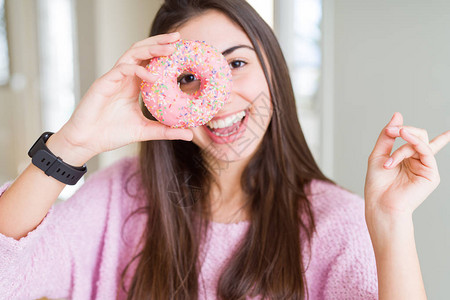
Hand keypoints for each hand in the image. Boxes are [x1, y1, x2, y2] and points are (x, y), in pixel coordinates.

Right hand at [53, 32, 192, 162]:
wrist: (86, 142)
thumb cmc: (111, 133)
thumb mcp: (145, 131)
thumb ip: (166, 130)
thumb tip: (190, 133)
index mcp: (133, 84)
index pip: (150, 61)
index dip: (164, 53)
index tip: (183, 49)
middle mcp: (124, 77)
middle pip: (142, 51)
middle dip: (160, 42)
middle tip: (178, 38)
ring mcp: (114, 78)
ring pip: (133, 54)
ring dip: (151, 49)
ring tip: (170, 49)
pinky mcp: (104, 83)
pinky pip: (123, 69)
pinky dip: (138, 70)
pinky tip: (153, 76)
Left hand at [364, 112, 448, 217]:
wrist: (380, 203)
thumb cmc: (377, 184)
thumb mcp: (378, 154)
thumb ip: (387, 136)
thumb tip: (397, 115)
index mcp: (406, 158)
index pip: (414, 138)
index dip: (404, 128)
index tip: (390, 130)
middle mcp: (418, 162)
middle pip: (419, 135)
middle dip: (403, 130)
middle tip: (390, 133)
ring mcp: (426, 167)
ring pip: (420, 141)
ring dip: (403, 142)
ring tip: (389, 154)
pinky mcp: (431, 174)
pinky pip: (425, 150)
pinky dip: (413, 143)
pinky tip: (403, 138)